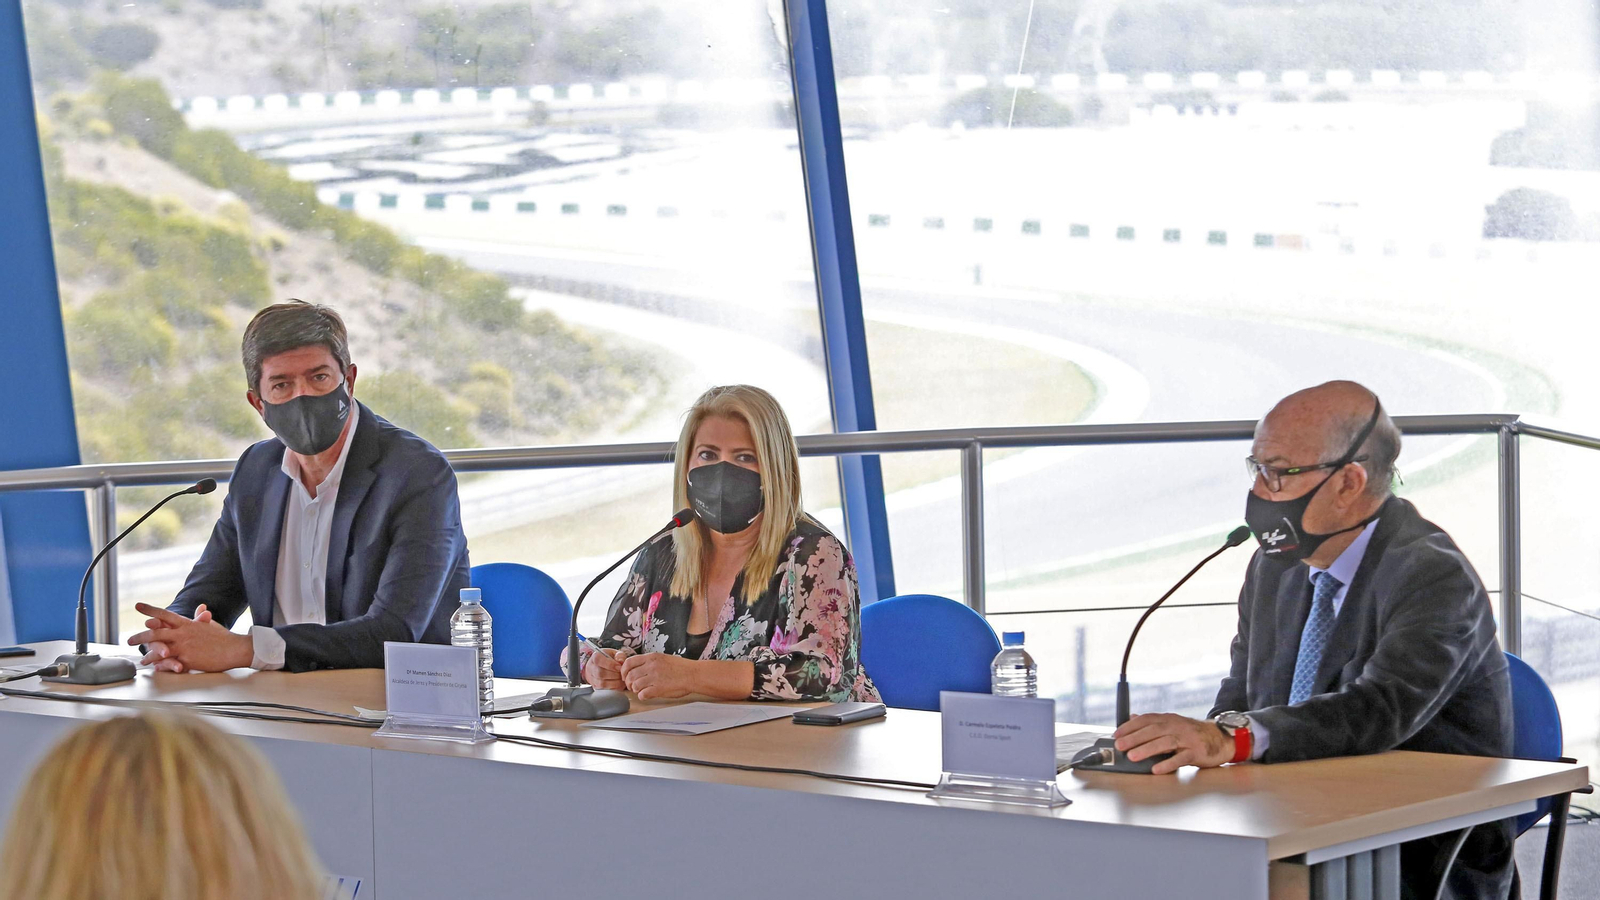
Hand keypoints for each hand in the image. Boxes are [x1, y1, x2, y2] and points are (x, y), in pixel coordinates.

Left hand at [127, 603, 250, 673]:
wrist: (233, 649)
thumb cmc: (223, 637)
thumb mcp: (211, 624)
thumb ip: (201, 617)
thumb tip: (201, 607)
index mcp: (187, 623)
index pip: (165, 614)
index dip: (150, 610)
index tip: (138, 606)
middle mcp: (183, 634)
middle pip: (156, 632)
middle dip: (140, 636)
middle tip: (129, 639)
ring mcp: (184, 647)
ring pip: (159, 649)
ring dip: (148, 655)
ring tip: (142, 659)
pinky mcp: (187, 660)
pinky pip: (168, 663)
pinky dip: (160, 665)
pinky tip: (155, 667)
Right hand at [582, 647, 632, 689]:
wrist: (599, 666)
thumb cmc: (608, 658)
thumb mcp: (614, 653)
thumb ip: (619, 655)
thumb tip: (621, 661)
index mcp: (595, 656)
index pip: (598, 660)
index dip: (610, 664)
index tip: (619, 667)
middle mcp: (591, 667)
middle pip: (600, 673)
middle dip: (614, 675)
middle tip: (622, 674)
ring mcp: (592, 678)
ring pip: (602, 683)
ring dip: (615, 682)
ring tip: (622, 679)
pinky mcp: (595, 686)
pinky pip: (604, 689)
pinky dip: (614, 688)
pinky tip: (620, 684)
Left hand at [620, 653, 698, 699]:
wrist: (693, 674)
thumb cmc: (681, 668)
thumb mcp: (663, 658)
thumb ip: (650, 662)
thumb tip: (638, 668)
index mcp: (652, 658)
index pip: (629, 662)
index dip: (624, 670)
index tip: (625, 675)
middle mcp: (651, 666)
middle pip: (630, 675)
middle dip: (629, 682)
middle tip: (632, 686)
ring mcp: (654, 678)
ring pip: (634, 685)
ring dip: (635, 690)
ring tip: (641, 690)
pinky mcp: (658, 689)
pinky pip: (642, 694)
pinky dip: (642, 696)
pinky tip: (647, 695)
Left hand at [1112, 713, 1234, 774]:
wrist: (1220, 738)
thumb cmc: (1192, 733)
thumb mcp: (1173, 724)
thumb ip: (1153, 722)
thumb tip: (1131, 718)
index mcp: (1169, 719)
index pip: (1147, 720)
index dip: (1130, 726)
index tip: (1117, 734)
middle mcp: (1177, 726)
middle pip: (1153, 730)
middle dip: (1134, 738)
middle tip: (1120, 746)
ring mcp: (1187, 739)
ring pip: (1165, 743)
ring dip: (1147, 749)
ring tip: (1132, 756)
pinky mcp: (1196, 753)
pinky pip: (1181, 758)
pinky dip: (1167, 763)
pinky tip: (1156, 769)